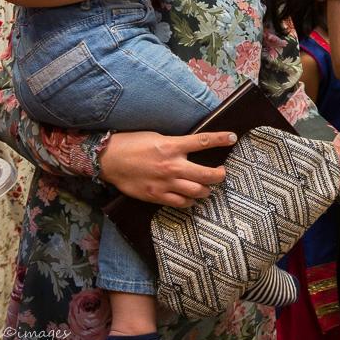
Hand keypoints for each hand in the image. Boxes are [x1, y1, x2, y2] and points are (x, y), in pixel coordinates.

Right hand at [99, 131, 233, 206]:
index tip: (232, 137)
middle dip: (219, 175)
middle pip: (207, 174)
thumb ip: (176, 143)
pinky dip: (190, 201)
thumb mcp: (157, 136)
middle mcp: (172, 165)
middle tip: (222, 173)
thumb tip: (193, 146)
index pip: (203, 141)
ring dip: (206, 190)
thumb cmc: (131, 144)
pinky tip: (191, 197)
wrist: (108, 160)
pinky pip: (181, 203)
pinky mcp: (157, 196)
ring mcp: (165, 183)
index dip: (221, 139)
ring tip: (207, 187)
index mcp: (172, 145)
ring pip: (198, 191)